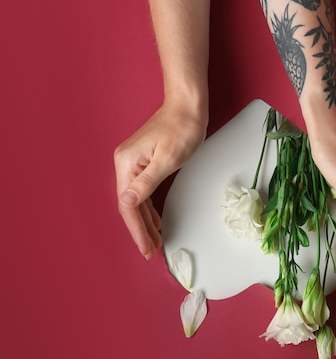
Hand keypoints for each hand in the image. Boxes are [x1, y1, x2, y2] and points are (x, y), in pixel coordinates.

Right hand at [114, 98, 207, 258]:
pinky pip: (143, 192)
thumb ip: (148, 182)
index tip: (146, 248)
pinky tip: (155, 222)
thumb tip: (128, 202)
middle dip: (140, 230)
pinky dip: (149, 209)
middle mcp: (125, 164)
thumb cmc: (182, 128)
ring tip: (155, 242)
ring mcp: (133, 163)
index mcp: (127, 163)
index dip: (137, 230)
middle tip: (151, 252)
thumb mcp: (169, 158)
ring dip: (145, 222)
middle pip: (130, 206)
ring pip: (136, 201)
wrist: (187, 106)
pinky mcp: (143, 162)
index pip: (128, 205)